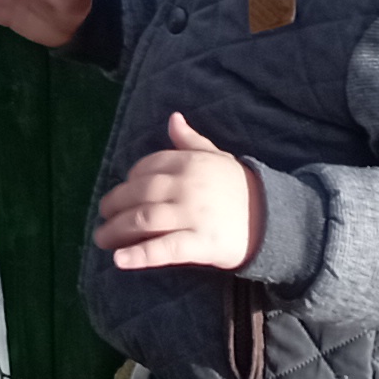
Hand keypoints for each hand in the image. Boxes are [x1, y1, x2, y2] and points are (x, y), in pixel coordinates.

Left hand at [92, 112, 257, 272]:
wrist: (276, 219)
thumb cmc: (241, 188)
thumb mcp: (218, 157)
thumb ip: (191, 141)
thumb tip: (172, 118)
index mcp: (189, 162)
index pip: (145, 169)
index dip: (127, 183)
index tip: (120, 195)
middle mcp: (187, 185)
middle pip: (139, 194)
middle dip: (114, 207)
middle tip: (102, 219)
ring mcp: (193, 215)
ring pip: (144, 220)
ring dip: (117, 230)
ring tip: (102, 239)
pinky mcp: (201, 243)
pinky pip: (164, 248)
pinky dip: (139, 254)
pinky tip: (120, 260)